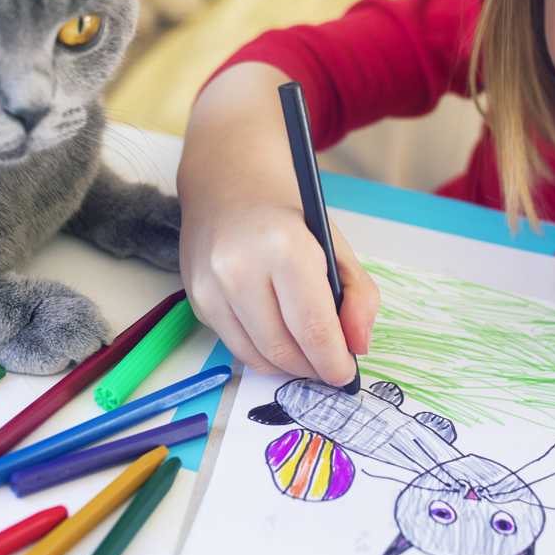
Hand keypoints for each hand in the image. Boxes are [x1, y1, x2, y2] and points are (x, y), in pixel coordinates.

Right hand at [180, 201, 377, 385]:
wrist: (228, 181)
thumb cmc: (287, 212)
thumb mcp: (335, 243)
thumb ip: (359, 296)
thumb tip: (358, 346)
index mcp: (284, 248)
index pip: (312, 328)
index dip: (333, 361)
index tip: (346, 373)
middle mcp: (239, 268)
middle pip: (283, 349)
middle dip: (312, 368)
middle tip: (329, 367)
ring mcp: (210, 286)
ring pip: (256, 356)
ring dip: (287, 366)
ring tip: (307, 355)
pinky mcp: (195, 300)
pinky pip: (234, 345)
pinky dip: (261, 351)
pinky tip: (277, 336)